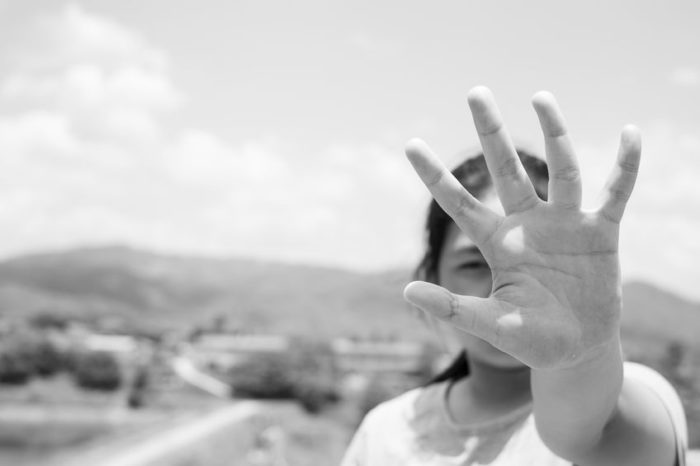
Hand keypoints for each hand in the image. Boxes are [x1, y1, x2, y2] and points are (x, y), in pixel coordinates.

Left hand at [404, 86, 639, 370]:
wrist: (578, 350)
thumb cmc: (532, 339)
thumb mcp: (492, 325)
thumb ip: (455, 308)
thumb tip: (406, 292)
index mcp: (499, 244)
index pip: (460, 203)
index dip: (435, 176)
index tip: (410, 145)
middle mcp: (529, 224)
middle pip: (507, 169)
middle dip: (491, 133)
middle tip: (475, 92)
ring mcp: (566, 225)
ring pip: (561, 169)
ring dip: (554, 133)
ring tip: (539, 96)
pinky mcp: (601, 233)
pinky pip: (615, 193)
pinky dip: (625, 166)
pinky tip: (630, 134)